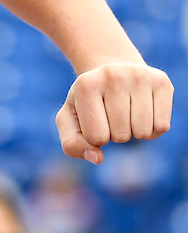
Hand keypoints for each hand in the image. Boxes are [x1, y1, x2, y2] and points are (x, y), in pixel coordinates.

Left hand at [56, 63, 172, 163]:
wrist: (111, 73)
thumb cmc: (87, 103)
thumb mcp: (69, 122)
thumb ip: (72, 145)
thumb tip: (97, 159)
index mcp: (85, 86)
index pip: (96, 137)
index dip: (96, 138)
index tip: (94, 121)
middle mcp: (113, 76)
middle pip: (121, 135)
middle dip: (116, 135)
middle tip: (112, 116)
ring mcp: (139, 76)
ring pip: (143, 132)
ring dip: (135, 133)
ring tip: (127, 115)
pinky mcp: (161, 81)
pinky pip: (162, 126)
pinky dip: (153, 130)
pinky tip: (144, 115)